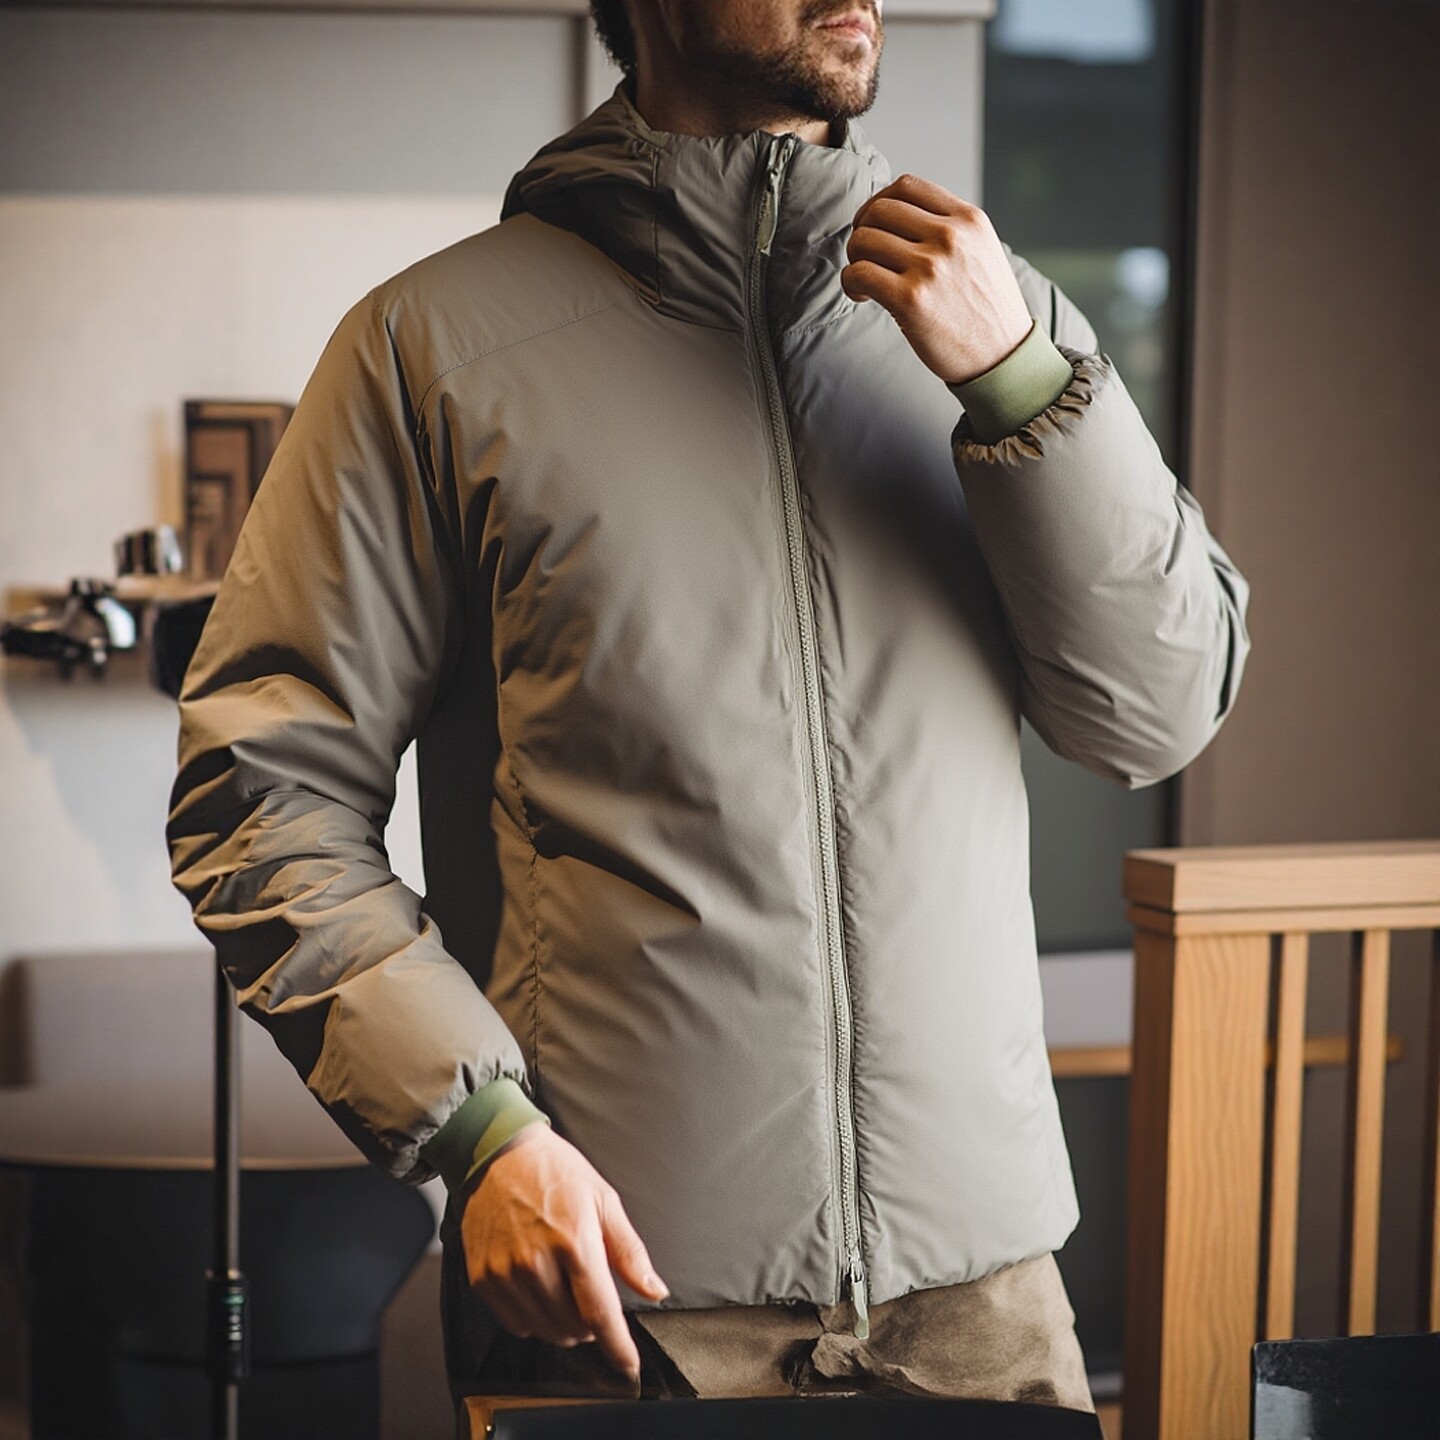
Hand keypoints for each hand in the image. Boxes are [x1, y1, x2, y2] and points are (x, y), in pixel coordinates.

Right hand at [460, 1124, 668, 1380]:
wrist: (496, 1152)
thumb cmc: (554, 1170)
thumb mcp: (603, 1199)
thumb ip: (629, 1251)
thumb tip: (654, 1289)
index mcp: (573, 1241)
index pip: (600, 1311)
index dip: (617, 1345)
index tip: (629, 1365)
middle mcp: (536, 1262)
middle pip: (574, 1328)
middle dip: (591, 1323)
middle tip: (590, 1290)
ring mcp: (505, 1273)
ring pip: (546, 1331)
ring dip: (564, 1323)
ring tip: (565, 1286)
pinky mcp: (482, 1279)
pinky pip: (516, 1323)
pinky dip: (534, 1317)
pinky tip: (539, 1287)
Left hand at [842, 173, 1033, 384]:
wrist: (1003, 356)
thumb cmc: (987, 309)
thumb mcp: (982, 251)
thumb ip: (949, 227)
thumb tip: (898, 214)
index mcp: (968, 219)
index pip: (907, 185)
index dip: (879, 202)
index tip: (874, 225)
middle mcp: (950, 237)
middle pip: (879, 210)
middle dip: (862, 230)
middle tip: (866, 256)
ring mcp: (930, 267)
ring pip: (864, 240)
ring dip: (854, 258)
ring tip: (865, 279)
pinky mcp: (910, 300)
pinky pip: (858, 274)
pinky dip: (849, 283)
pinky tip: (861, 295)